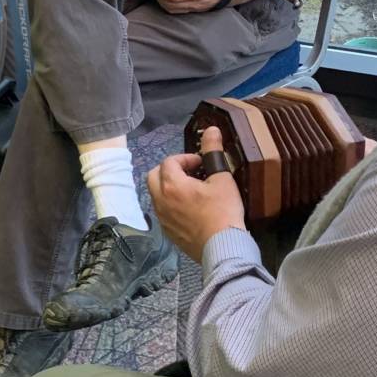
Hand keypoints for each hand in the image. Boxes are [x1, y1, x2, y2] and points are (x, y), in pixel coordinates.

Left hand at [146, 126, 246, 264]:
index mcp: (171, 185)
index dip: (185, 158)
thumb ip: (214, 152)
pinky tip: (190, 209)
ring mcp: (162, 218)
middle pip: (153, 176)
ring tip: (190, 190)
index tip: (201, 163)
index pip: (169, 161)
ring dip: (168, 187)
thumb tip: (212, 129)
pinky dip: (170, 204)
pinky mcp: (167, 232)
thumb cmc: (223, 211)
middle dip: (169, 169)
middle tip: (190, 172)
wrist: (222, 248)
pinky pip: (162, 212)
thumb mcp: (222, 178)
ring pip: (155, 194)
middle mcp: (160, 200)